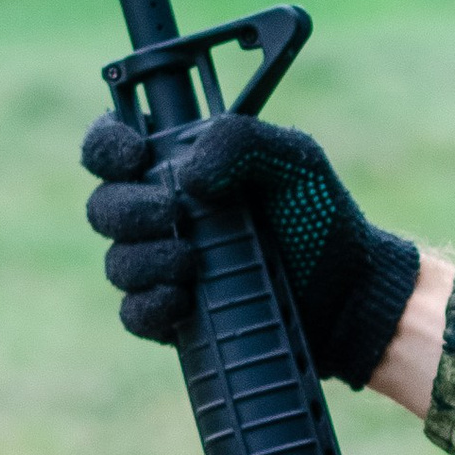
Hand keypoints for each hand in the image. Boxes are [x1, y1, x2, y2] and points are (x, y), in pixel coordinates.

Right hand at [81, 108, 421, 389]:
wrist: (350, 293)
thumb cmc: (322, 218)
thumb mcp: (296, 161)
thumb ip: (242, 142)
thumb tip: (187, 171)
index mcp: (179, 164)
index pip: (113, 145)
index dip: (107, 145)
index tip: (133, 154)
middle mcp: (162, 212)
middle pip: (104, 205)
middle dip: (128, 209)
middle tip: (171, 214)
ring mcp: (163, 264)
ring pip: (117, 261)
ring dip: (145, 259)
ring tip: (192, 263)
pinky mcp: (172, 313)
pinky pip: (134, 312)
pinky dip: (151, 304)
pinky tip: (183, 298)